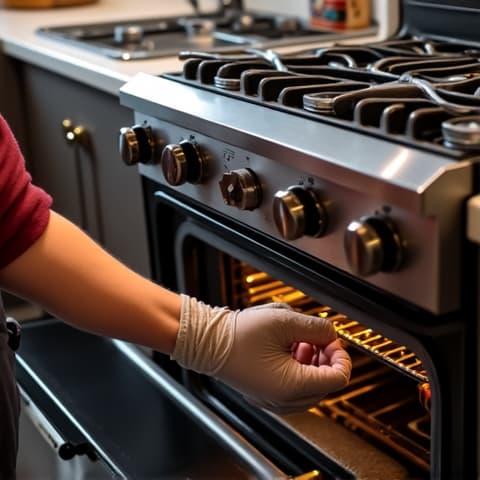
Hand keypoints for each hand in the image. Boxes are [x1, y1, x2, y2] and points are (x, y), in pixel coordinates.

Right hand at [171, 295, 351, 413]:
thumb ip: (315, 327)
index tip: (332, 339)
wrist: (206, 342)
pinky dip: (296, 367)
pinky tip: (286, 348)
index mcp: (293, 386)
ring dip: (311, 361)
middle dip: (325, 356)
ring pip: (309, 385)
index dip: (340, 355)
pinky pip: (292, 386)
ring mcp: (272, 400)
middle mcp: (284, 400)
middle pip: (325, 383)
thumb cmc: (238, 335)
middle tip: (315, 336)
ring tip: (298, 339)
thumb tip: (330, 332)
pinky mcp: (264, 394)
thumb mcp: (284, 322)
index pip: (338, 378)